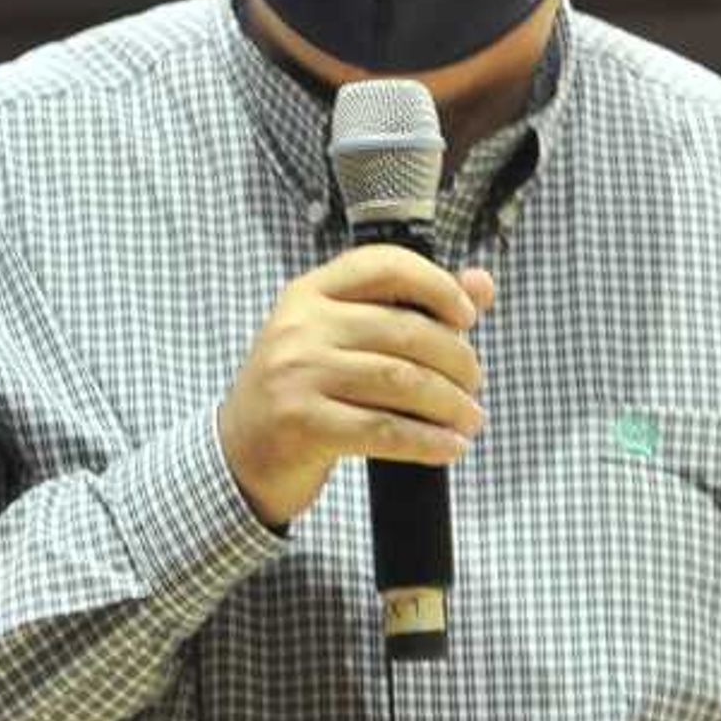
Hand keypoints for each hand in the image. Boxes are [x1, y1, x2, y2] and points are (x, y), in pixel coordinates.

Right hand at [215, 244, 499, 530]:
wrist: (238, 456)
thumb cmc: (302, 391)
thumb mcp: (340, 339)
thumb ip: (409, 308)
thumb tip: (482, 284)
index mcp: (310, 293)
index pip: (384, 265)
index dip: (436, 285)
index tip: (467, 317)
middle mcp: (301, 326)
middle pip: (404, 330)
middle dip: (456, 359)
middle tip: (475, 384)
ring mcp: (298, 374)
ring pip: (400, 381)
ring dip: (450, 403)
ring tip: (471, 418)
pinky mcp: (303, 424)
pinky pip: (383, 429)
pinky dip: (427, 441)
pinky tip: (450, 447)